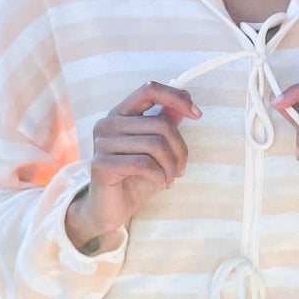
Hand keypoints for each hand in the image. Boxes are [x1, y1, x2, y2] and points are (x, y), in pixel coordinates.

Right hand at [66, 82, 200, 252]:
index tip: (197, 115)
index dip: (176, 98)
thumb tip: (186, 97)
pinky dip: (161, 175)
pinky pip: (144, 164)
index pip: (149, 89)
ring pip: (156, 145)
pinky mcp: (102, 165)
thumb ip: (166, 122)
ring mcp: (102, 143)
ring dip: (172, 166)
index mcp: (120, 113)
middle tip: (181, 169)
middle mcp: (107, 123)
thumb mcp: (156, 148)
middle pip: (161, 124)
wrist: (111, 209)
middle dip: (180, 149)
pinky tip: (162, 184)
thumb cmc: (134, 177)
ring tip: (171, 178)